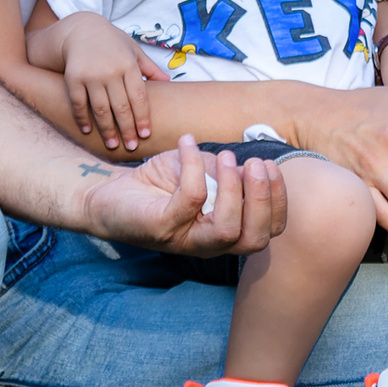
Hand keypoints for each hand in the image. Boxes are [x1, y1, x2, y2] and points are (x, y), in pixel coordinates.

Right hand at [55, 12, 170, 150]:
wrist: (81, 28)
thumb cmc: (112, 41)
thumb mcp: (133, 49)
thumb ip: (149, 67)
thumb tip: (169, 80)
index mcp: (128, 64)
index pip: (139, 97)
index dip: (143, 117)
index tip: (146, 134)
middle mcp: (110, 71)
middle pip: (121, 107)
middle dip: (128, 129)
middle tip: (132, 147)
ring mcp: (91, 75)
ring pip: (101, 109)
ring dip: (107, 130)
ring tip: (113, 145)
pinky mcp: (73, 78)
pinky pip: (78, 103)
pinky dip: (82, 118)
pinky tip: (87, 131)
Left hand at [76, 134, 284, 257]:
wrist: (109, 194)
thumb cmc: (159, 184)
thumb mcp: (198, 170)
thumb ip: (224, 170)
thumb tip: (247, 164)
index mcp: (225, 231)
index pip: (267, 231)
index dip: (278, 202)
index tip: (273, 167)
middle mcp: (209, 243)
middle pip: (253, 239)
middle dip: (262, 201)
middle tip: (256, 164)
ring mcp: (185, 239)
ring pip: (226, 229)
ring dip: (234, 190)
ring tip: (226, 157)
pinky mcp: (162, 228)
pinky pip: (189, 200)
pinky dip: (193, 167)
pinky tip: (187, 143)